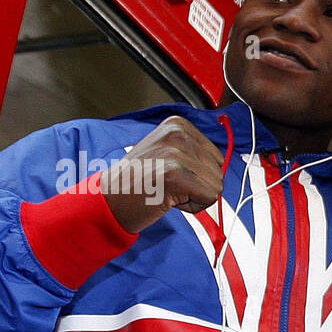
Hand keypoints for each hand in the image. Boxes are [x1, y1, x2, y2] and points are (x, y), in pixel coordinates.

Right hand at [101, 116, 224, 233]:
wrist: (109, 200)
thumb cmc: (138, 182)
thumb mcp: (166, 153)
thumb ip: (193, 153)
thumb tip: (222, 163)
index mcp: (177, 125)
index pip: (216, 156)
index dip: (198, 174)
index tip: (170, 174)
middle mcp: (178, 133)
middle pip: (219, 170)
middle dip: (198, 185)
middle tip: (168, 185)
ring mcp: (176, 152)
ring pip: (216, 185)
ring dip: (195, 196)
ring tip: (167, 190)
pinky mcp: (176, 173)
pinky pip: (210, 197)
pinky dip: (193, 206)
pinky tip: (169, 199)